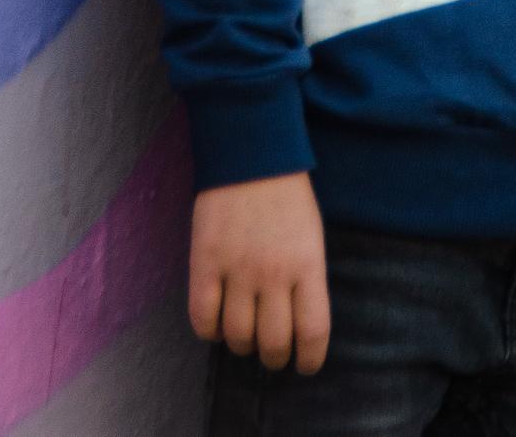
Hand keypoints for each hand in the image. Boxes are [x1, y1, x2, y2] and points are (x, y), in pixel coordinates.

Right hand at [189, 172, 329, 374]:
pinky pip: (202, 319)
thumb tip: (297, 326)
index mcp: (308, 263)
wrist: (250, 150)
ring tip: (244, 332)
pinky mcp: (205, 262)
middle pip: (273, 343)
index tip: (304, 365)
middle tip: (271, 352)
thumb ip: (306, 279)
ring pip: (237, 337)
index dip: (309, 359)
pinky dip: (209, 330)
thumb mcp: (311, 235)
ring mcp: (237, 268)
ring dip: (241, 344)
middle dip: (273, 357)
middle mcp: (274, 272)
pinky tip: (216, 321)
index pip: (313, 332)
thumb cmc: (287, 195)